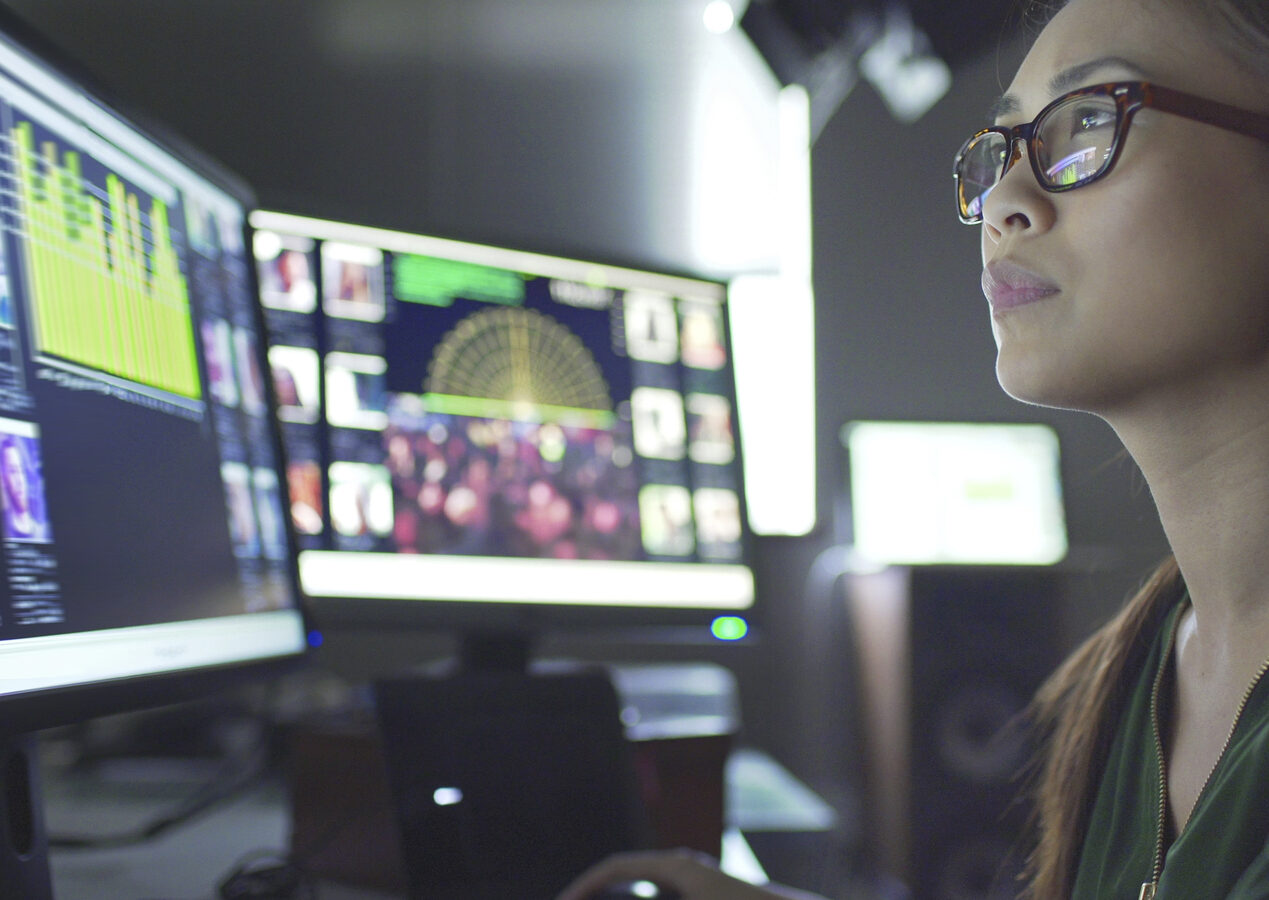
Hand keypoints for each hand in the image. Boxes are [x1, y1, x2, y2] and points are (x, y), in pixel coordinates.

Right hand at [555, 849, 829, 899]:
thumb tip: (612, 884)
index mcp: (674, 865)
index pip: (614, 867)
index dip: (584, 886)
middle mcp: (682, 866)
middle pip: (625, 877)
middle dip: (598, 894)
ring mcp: (693, 880)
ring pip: (644, 889)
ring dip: (622, 898)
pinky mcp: (702, 893)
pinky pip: (660, 896)